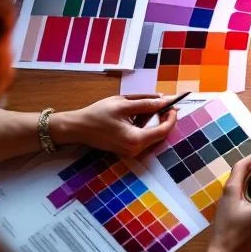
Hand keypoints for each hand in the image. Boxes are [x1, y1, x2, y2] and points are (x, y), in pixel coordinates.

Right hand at [52, 94, 179, 155]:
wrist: (77, 128)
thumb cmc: (97, 115)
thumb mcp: (124, 104)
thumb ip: (147, 103)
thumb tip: (165, 100)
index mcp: (136, 140)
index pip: (164, 130)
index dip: (172, 117)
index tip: (173, 104)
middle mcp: (136, 149)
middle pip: (159, 133)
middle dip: (162, 116)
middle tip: (161, 101)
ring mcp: (131, 151)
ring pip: (151, 133)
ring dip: (151, 119)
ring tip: (139, 106)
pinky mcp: (127, 148)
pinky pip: (142, 135)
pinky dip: (142, 124)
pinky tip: (132, 114)